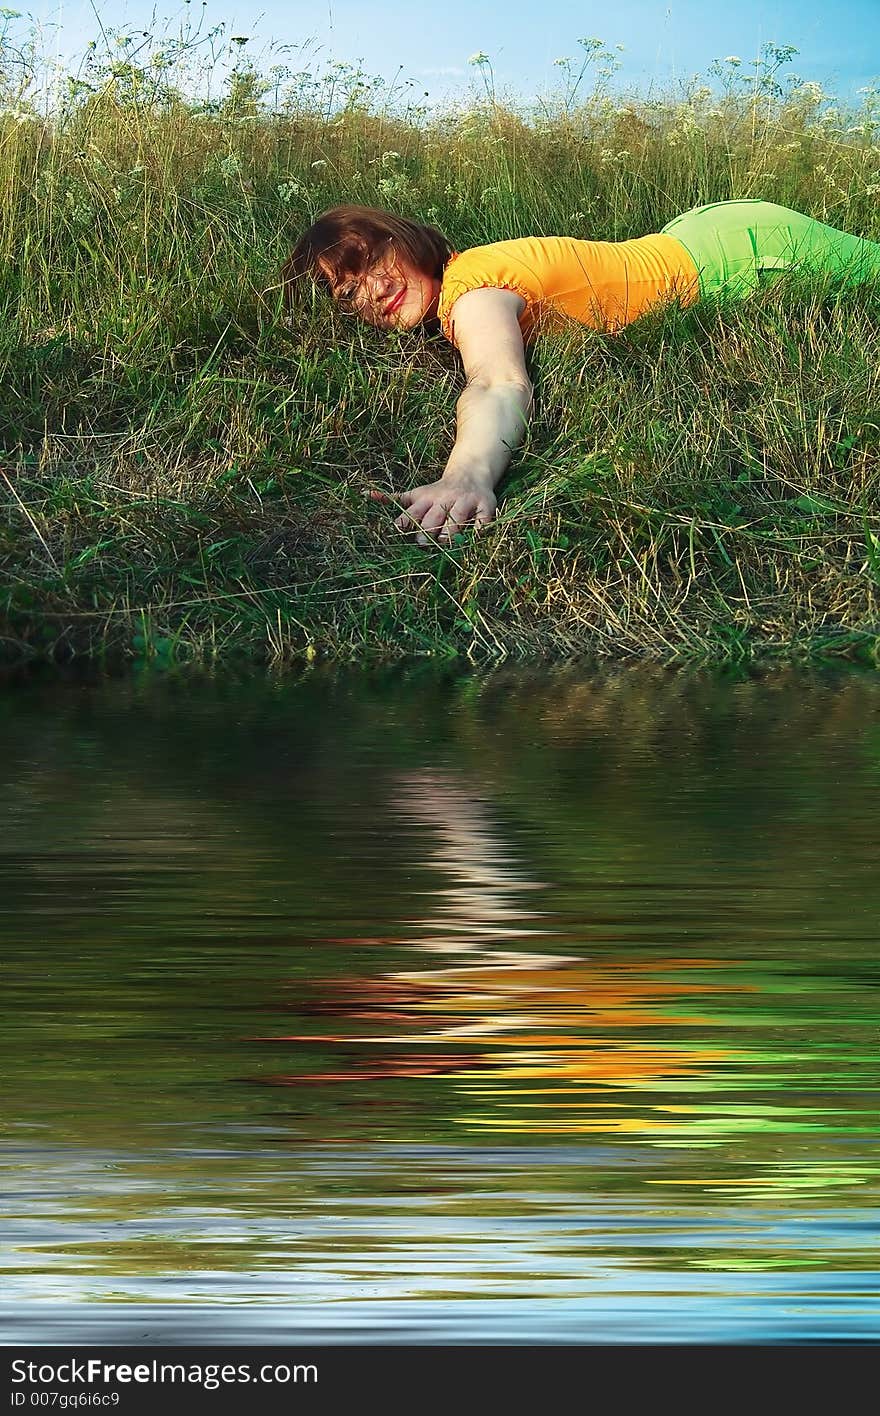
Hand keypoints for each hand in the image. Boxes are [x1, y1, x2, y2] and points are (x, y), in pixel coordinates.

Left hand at [369, 477, 496, 545]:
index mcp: (427, 498)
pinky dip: (478, 534)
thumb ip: (395, 499)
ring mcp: (466, 503)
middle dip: (426, 534)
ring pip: (455, 524)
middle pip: (432, 521)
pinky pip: (482, 525)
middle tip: (423, 543)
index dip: (406, 524)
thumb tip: (366, 495)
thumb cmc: (439, 491)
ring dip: (448, 537)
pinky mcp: (485, 508)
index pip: (412, 514)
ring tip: (445, 545)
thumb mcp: (417, 493)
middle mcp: (446, 500)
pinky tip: (474, 540)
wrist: (471, 473)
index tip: (401, 532)